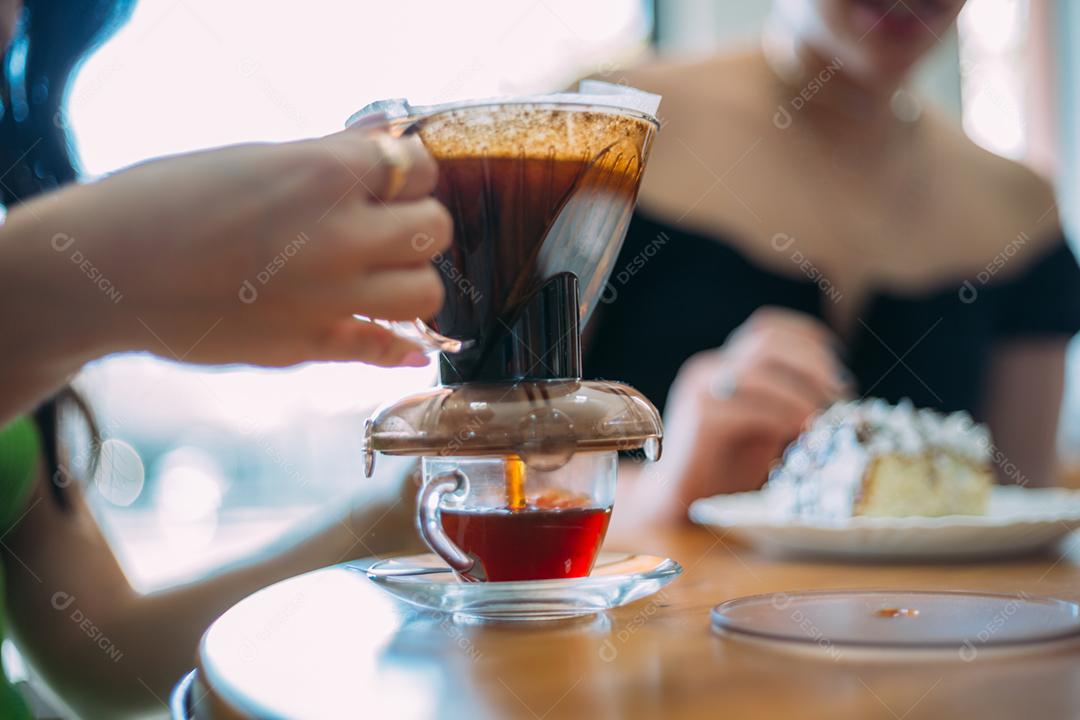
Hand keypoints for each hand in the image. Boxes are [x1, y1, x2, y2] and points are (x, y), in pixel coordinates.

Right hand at [1, 125, 450, 373]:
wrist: (107, 271)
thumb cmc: (168, 200)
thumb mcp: (255, 157)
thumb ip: (329, 156)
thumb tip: (384, 141)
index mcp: (324, 174)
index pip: (419, 166)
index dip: (409, 173)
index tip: (390, 180)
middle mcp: (339, 236)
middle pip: (435, 228)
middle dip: (417, 222)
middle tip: (386, 227)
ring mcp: (329, 296)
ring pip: (426, 291)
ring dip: (412, 280)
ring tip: (381, 276)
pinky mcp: (311, 344)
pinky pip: (384, 348)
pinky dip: (400, 346)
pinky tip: (402, 341)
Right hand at [654, 307, 849, 514]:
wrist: (683, 500)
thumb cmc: (728, 468)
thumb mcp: (767, 426)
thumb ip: (790, 403)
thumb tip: (838, 394)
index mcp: (725, 363)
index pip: (768, 327)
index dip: (809, 338)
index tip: (840, 367)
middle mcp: (709, 367)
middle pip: (767, 340)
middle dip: (813, 362)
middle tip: (841, 394)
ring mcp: (699, 388)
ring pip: (758, 369)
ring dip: (801, 391)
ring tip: (827, 416)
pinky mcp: (698, 415)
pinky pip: (748, 405)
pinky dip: (782, 415)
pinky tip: (802, 429)